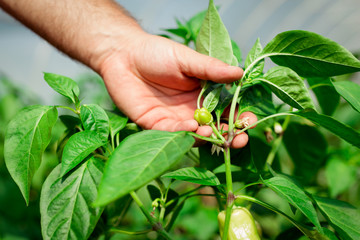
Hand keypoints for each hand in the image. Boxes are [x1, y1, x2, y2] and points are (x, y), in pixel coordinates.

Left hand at [99, 32, 256, 147]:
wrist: (123, 55)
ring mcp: (175, 119)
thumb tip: (239, 73)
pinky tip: (191, 127)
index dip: (240, 117)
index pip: (227, 110)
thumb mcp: (187, 59)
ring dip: (207, 137)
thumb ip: (211, 69)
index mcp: (204, 94)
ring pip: (196, 136)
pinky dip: (184, 134)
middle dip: (229, 136)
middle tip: (239, 140)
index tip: (250, 121)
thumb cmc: (156, 53)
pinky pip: (173, 135)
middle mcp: (192, 110)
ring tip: (212, 132)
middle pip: (215, 128)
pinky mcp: (156, 125)